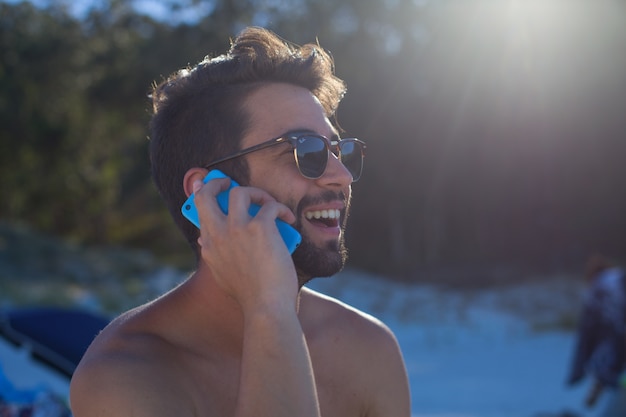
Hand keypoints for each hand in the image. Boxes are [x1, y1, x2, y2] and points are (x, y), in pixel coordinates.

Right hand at [192, 178, 298, 313]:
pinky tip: (288, 218)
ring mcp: (237, 229)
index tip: (208, 185)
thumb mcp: (222, 275)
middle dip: (217, 182)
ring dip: (256, 193)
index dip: (204, 194)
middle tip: (229, 182)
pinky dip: (281, 209)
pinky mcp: (260, 228)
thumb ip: (214, 255)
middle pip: (207, 194)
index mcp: (209, 245)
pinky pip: (270, 206)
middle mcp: (218, 234)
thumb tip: (203, 239)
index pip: (200, 211)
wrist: (265, 307)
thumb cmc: (251, 294)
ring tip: (267, 203)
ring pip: (240, 192)